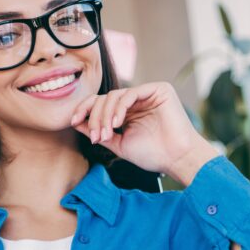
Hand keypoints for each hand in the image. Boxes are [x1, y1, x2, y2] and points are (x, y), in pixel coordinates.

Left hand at [70, 82, 218, 184]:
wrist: (177, 159)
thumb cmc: (152, 155)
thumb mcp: (118, 144)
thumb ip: (98, 132)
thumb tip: (75, 121)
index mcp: (128, 111)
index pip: (101, 103)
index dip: (84, 110)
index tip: (72, 121)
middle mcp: (137, 100)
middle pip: (105, 98)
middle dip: (94, 116)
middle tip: (95, 136)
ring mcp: (148, 93)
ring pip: (115, 95)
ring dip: (105, 114)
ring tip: (105, 134)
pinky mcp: (159, 89)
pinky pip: (130, 93)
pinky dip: (120, 107)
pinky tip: (117, 123)